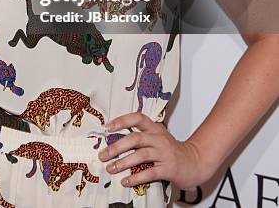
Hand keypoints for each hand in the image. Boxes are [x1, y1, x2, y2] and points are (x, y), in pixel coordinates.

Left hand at [98, 112, 213, 189]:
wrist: (194, 162)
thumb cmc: (172, 150)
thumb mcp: (157, 137)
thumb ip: (141, 136)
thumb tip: (115, 140)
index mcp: (155, 128)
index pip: (137, 118)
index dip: (122, 121)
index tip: (108, 127)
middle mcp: (159, 138)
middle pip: (135, 138)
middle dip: (116, 146)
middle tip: (104, 154)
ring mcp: (164, 153)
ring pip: (141, 155)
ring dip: (123, 162)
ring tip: (111, 168)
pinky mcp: (168, 168)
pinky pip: (150, 172)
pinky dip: (136, 177)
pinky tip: (126, 181)